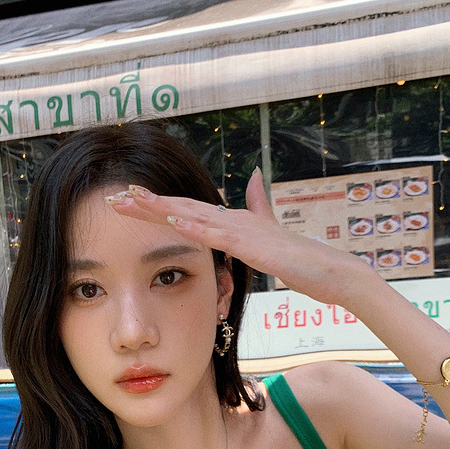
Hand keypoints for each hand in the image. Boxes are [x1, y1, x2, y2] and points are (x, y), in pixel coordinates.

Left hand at [106, 172, 374, 306]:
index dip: (157, 207)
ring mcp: (245, 230)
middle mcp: (235, 220)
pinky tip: (175, 218)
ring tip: (132, 201)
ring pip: (195, 215)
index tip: (128, 203)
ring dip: (163, 208)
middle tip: (114, 199)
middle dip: (148, 205)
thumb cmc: (304, 260)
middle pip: (183, 208)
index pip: (187, 212)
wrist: (334, 273)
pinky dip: (195, 224)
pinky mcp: (255, 245)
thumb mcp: (274, 232)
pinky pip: (220, 234)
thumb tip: (257, 175)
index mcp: (234, 222)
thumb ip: (262, 204)